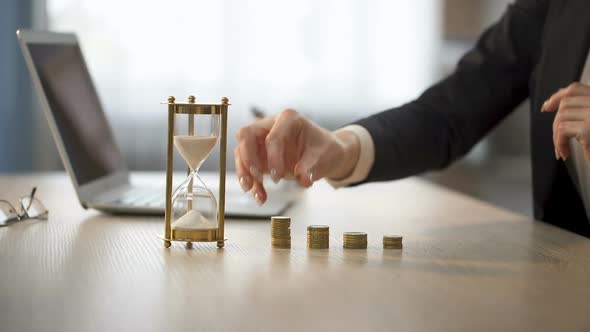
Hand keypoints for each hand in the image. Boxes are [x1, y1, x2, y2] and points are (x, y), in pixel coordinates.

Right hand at [234, 109, 359, 203]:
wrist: (325, 155)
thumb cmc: (325, 149)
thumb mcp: (326, 156)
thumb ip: (314, 166)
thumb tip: (303, 178)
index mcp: (288, 119)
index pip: (272, 136)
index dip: (272, 158)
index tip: (278, 177)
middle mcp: (271, 126)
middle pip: (246, 136)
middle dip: (248, 159)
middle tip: (256, 178)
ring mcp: (262, 141)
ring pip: (242, 152)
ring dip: (244, 172)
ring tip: (251, 190)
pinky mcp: (260, 156)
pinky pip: (248, 168)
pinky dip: (252, 183)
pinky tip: (260, 196)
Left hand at [543, 82, 589, 163]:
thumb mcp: (589, 124)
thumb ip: (578, 111)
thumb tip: (548, 105)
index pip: (576, 89)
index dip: (558, 96)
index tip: (546, 107)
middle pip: (566, 103)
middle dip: (556, 123)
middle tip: (558, 141)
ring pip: (562, 117)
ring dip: (557, 136)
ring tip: (563, 149)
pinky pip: (563, 130)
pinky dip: (559, 143)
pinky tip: (565, 154)